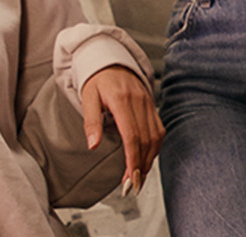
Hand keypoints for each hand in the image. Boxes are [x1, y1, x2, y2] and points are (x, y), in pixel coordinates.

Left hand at [80, 66, 161, 195]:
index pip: (132, 137)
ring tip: (139, 177)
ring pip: (155, 137)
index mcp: (122, 100)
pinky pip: (158, 129)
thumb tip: (93, 145)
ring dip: (149, 159)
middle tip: (133, 186)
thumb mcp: (87, 97)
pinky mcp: (152, 105)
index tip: (130, 179)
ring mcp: (148, 103)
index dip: (133, 161)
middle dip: (141, 166)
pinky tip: (146, 158)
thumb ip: (91, 121)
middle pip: (146, 141)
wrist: (109, 59)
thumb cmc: (96, 79)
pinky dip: (154, 147)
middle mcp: (139, 102)